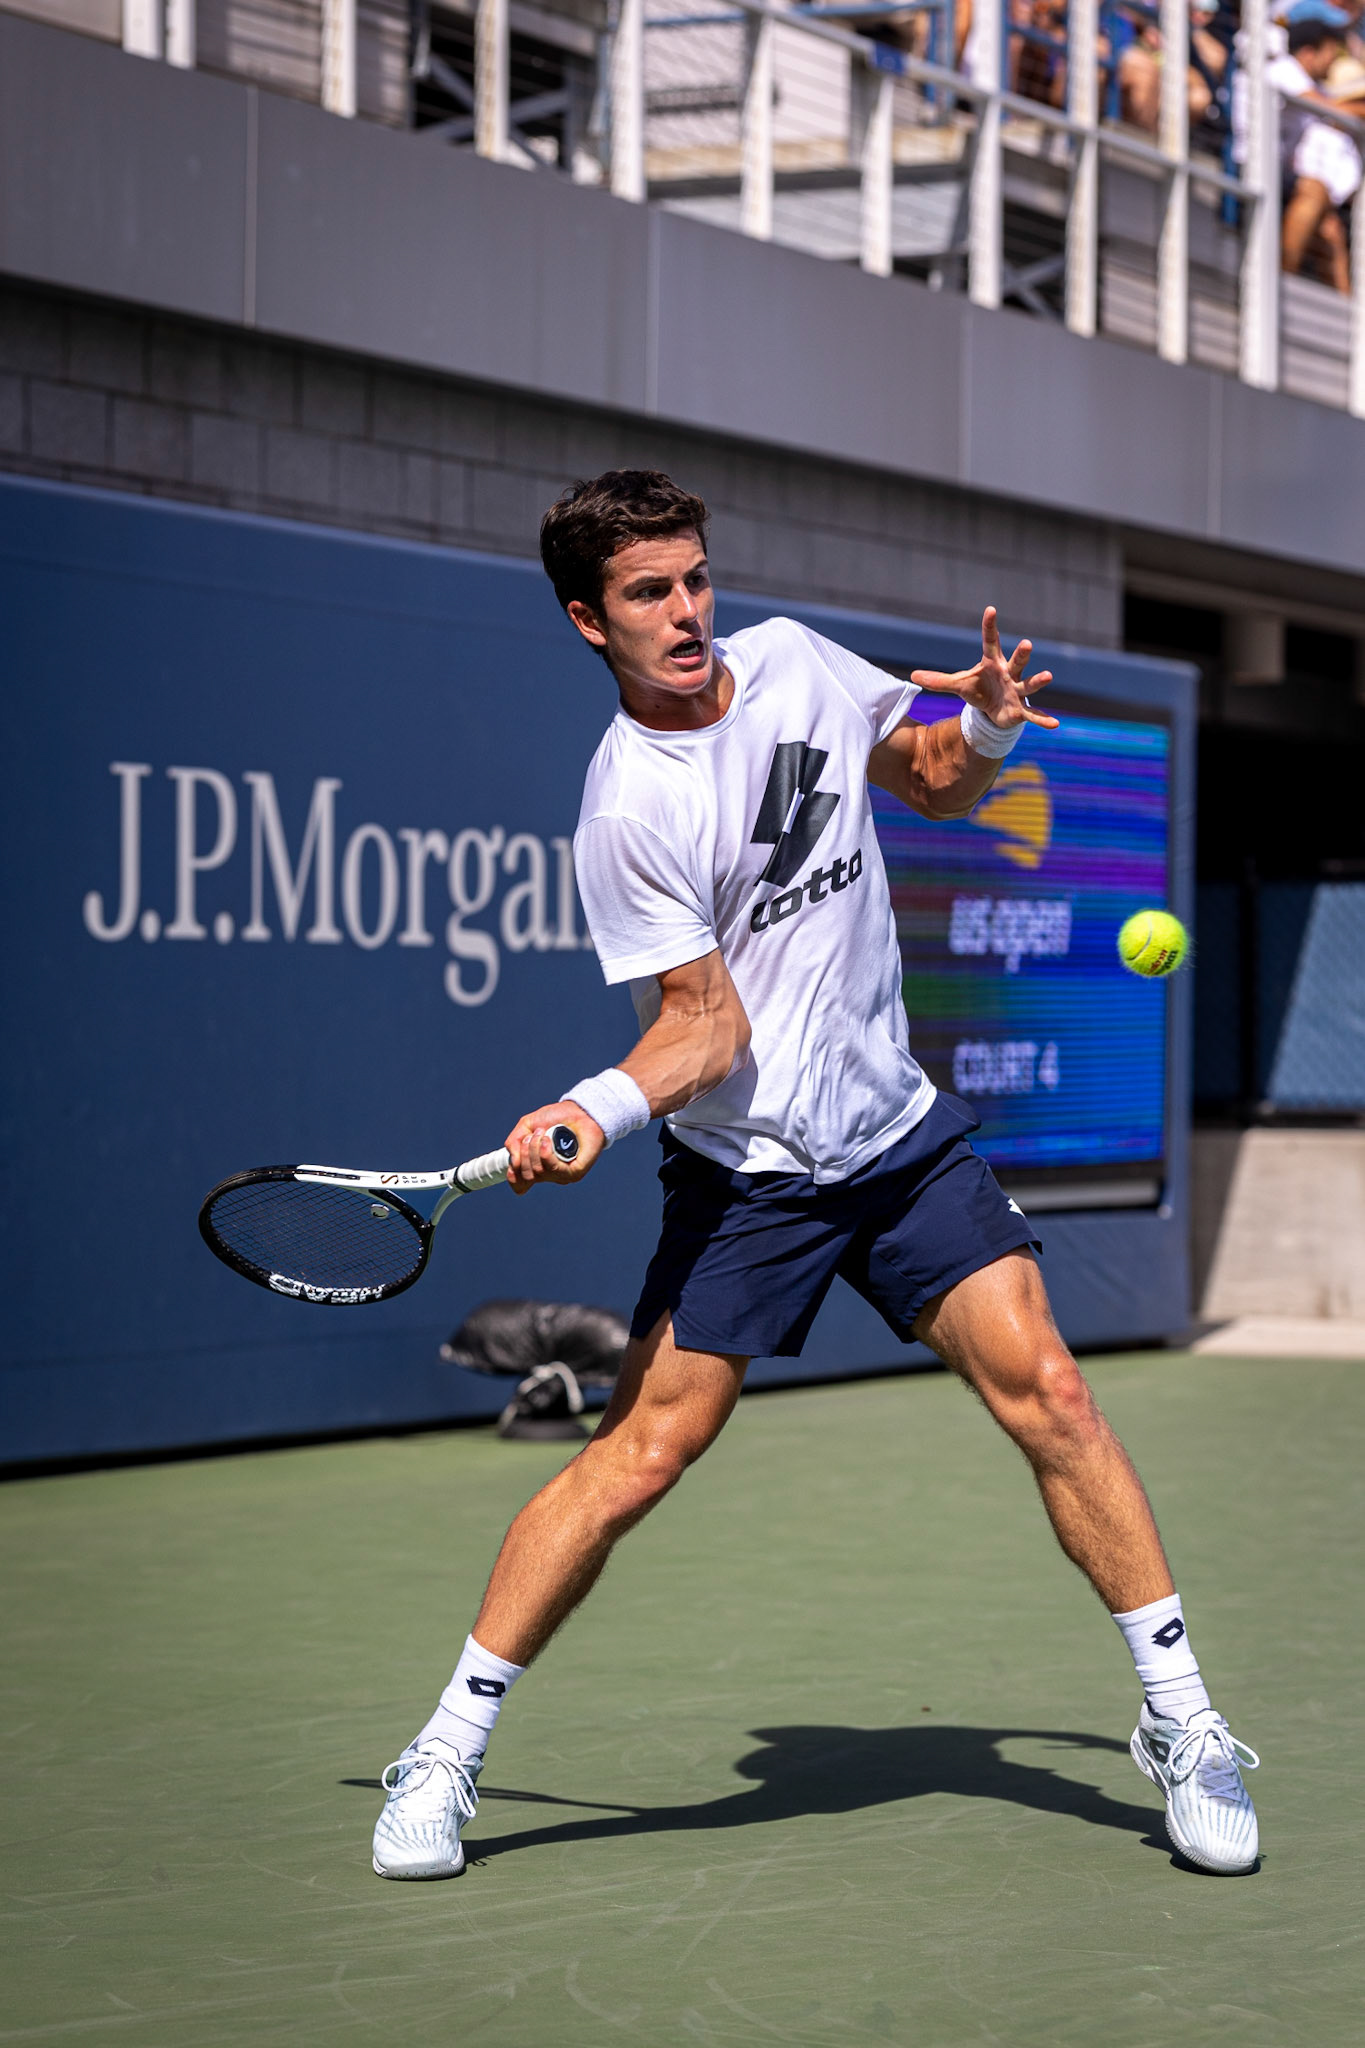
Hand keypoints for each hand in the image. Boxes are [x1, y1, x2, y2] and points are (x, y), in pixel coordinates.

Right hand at [504, 1102, 605, 1194]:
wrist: (579, 1111)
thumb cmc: (556, 1118)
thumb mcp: (527, 1126)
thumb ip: (514, 1142)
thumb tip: (514, 1163)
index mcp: (537, 1166)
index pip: (521, 1185)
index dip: (514, 1178)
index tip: (513, 1163)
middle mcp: (549, 1174)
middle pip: (527, 1176)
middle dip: (524, 1154)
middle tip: (532, 1136)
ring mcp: (561, 1175)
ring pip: (538, 1172)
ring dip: (534, 1150)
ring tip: (542, 1134)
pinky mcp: (575, 1172)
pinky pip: (554, 1170)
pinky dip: (546, 1155)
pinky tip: (547, 1141)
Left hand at [911, 607, 1058, 734]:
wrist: (993, 712)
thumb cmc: (979, 690)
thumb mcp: (958, 685)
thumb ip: (938, 680)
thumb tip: (912, 676)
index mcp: (992, 663)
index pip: (990, 641)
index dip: (990, 626)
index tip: (991, 609)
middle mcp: (1008, 674)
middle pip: (1016, 661)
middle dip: (1022, 654)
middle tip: (1026, 644)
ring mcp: (1017, 691)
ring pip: (1029, 684)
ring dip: (1038, 681)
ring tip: (1048, 676)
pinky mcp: (1021, 710)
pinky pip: (1033, 714)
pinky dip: (1043, 720)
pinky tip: (1055, 725)